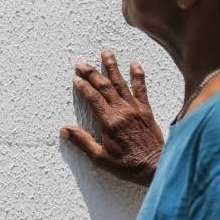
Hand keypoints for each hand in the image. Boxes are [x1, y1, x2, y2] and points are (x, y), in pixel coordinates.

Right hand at [60, 50, 163, 186]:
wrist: (155, 167)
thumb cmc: (127, 165)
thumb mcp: (100, 158)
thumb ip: (82, 141)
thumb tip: (64, 129)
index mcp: (109, 122)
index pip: (93, 97)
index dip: (83, 86)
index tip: (75, 78)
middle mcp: (122, 111)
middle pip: (104, 86)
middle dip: (91, 72)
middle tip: (81, 62)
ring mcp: (135, 108)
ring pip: (121, 82)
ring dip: (112, 66)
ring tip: (106, 53)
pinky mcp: (146, 110)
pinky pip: (142, 88)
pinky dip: (138, 75)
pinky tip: (135, 64)